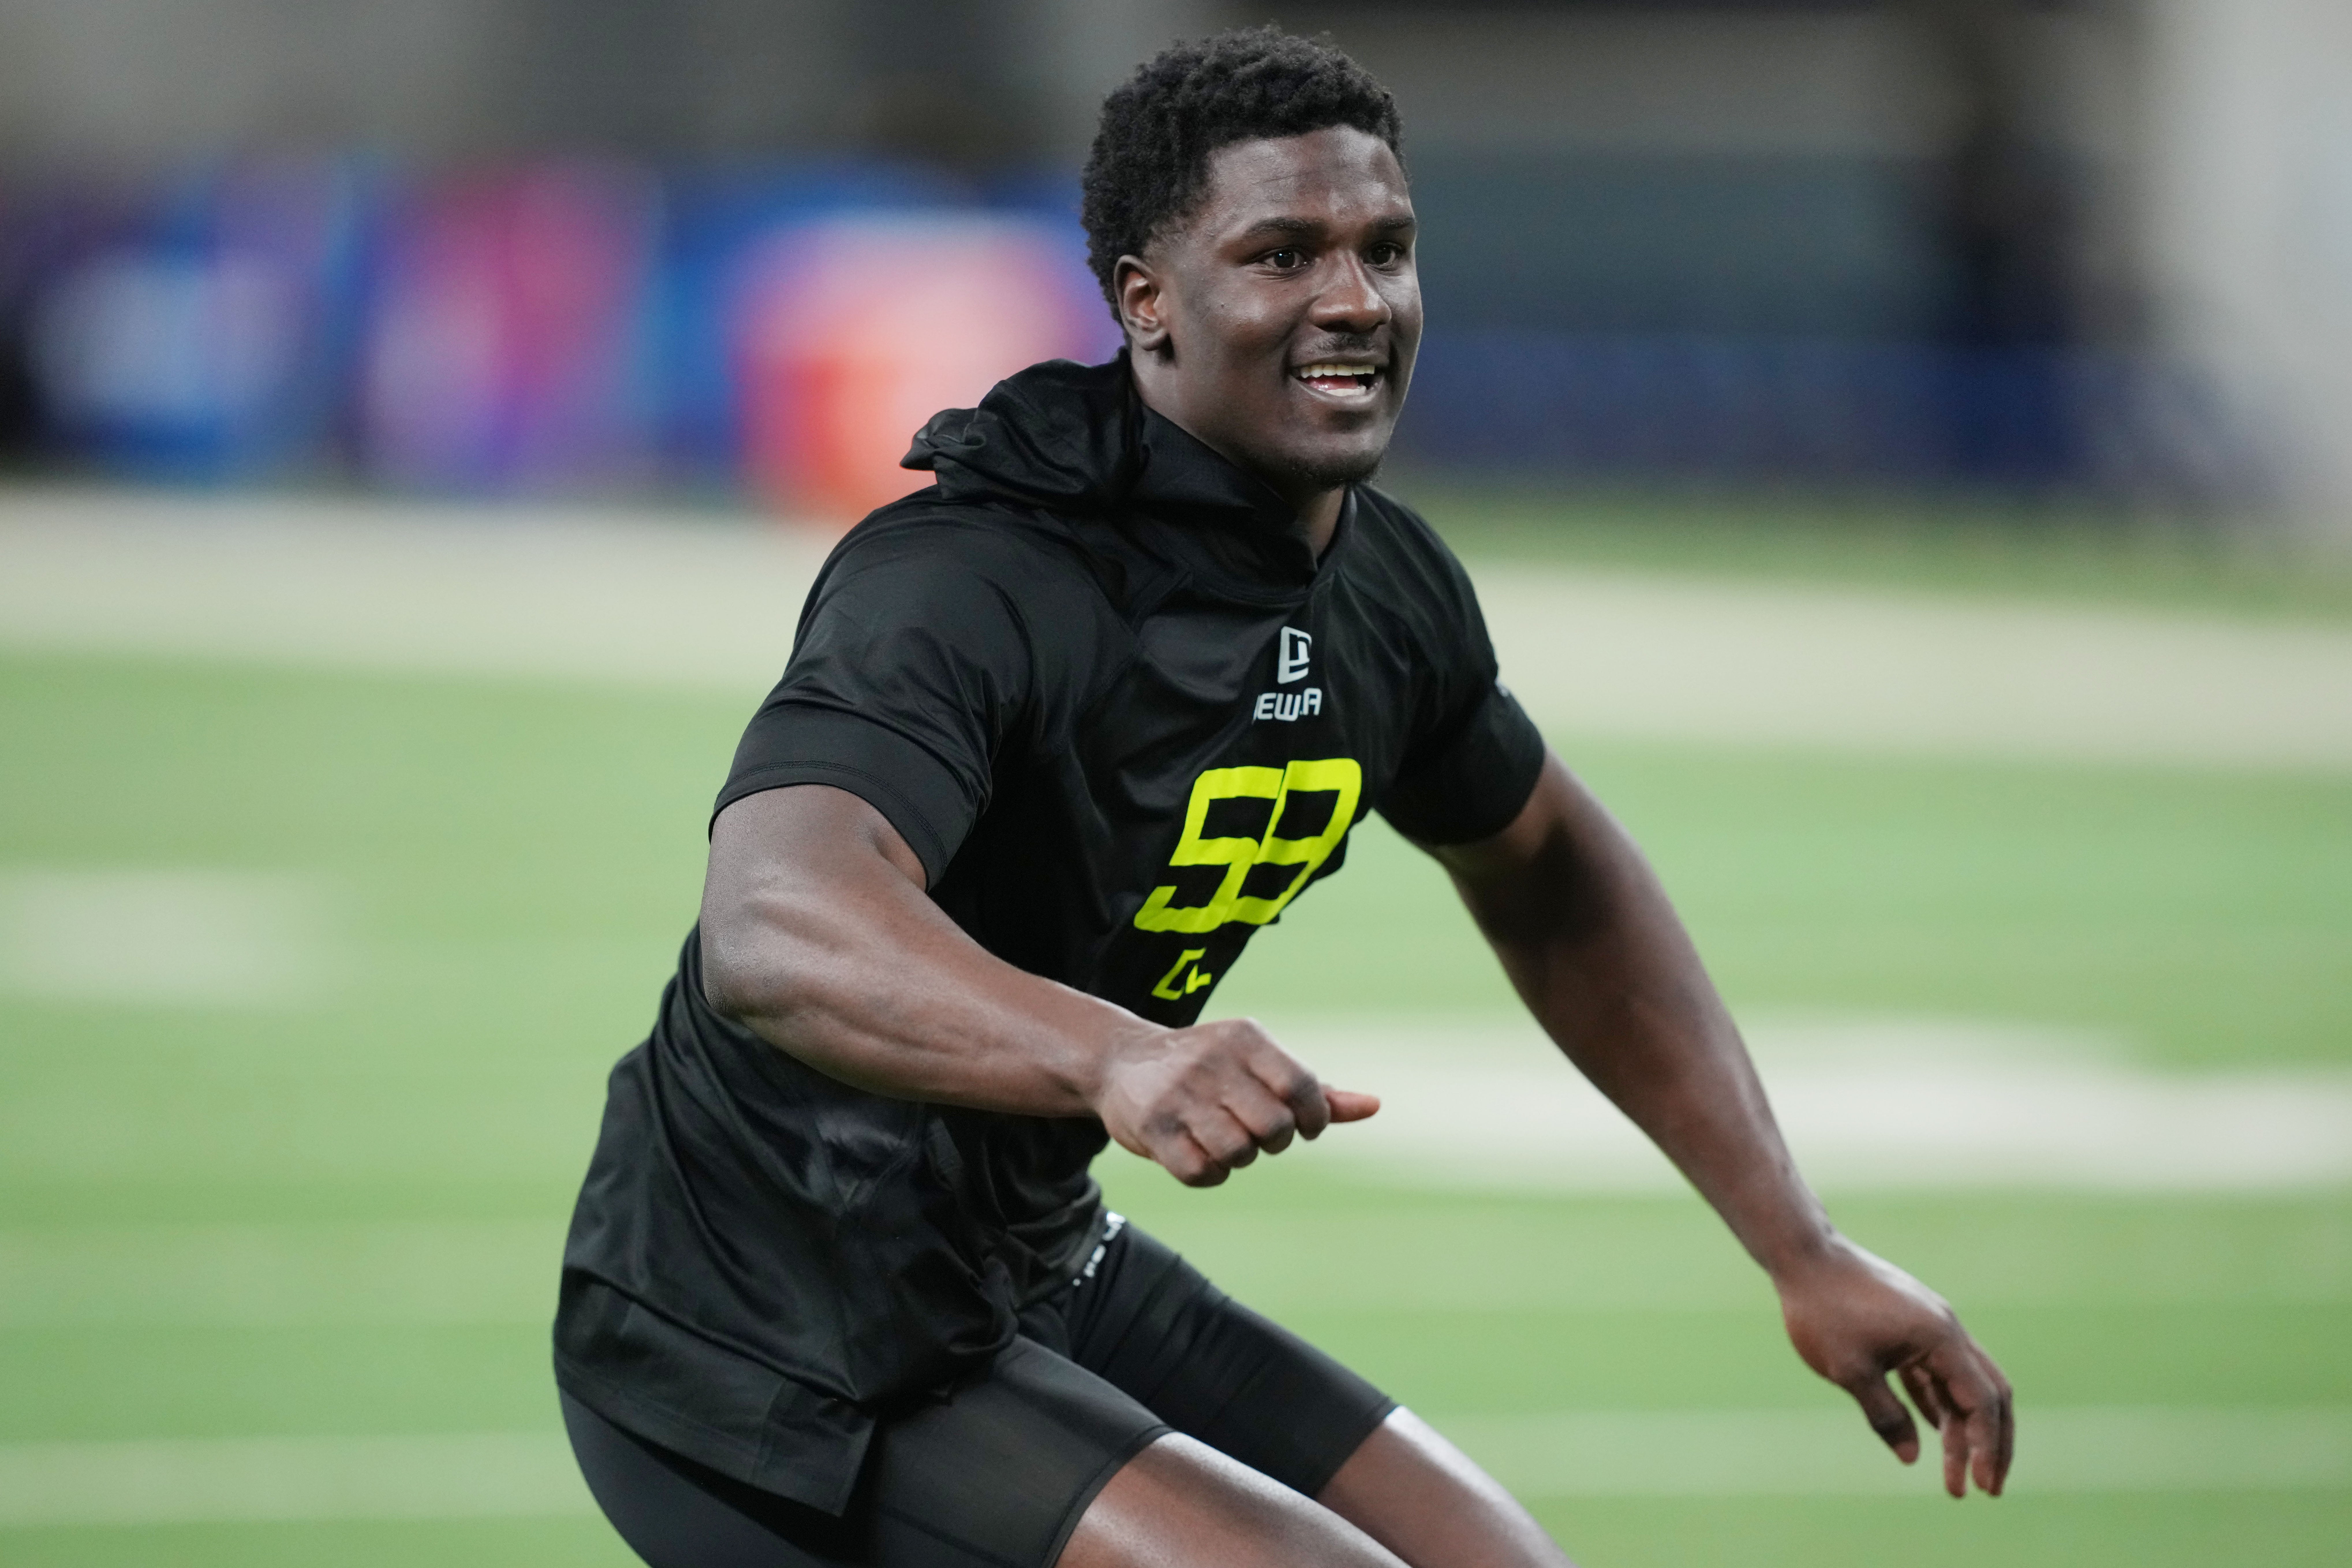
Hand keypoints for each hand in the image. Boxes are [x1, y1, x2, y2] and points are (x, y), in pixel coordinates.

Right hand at [1093, 1019, 1378, 1186]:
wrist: (1121, 1061)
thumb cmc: (1207, 1068)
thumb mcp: (1259, 1064)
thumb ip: (1315, 1089)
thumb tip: (1375, 1106)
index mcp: (1245, 1038)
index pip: (1301, 1086)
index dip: (1313, 1118)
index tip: (1304, 1126)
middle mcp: (1212, 1061)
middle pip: (1274, 1126)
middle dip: (1274, 1140)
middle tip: (1256, 1133)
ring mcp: (1179, 1095)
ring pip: (1239, 1152)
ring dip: (1239, 1157)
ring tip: (1223, 1139)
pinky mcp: (1153, 1127)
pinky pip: (1203, 1172)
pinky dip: (1210, 1173)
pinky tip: (1199, 1154)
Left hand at [1777, 1237, 2014, 1496]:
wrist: (1803, 1256)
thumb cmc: (1823, 1311)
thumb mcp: (1850, 1371)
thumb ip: (1885, 1415)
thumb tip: (1912, 1457)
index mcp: (1940, 1337)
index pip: (1981, 1401)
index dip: (1986, 1447)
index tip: (1981, 1487)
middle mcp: (1946, 1329)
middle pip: (1989, 1393)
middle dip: (1991, 1443)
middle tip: (1987, 1489)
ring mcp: (1930, 1325)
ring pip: (1962, 1384)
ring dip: (1962, 1427)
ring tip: (1954, 1474)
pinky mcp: (1911, 1325)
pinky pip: (1936, 1371)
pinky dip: (1940, 1402)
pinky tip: (1936, 1431)